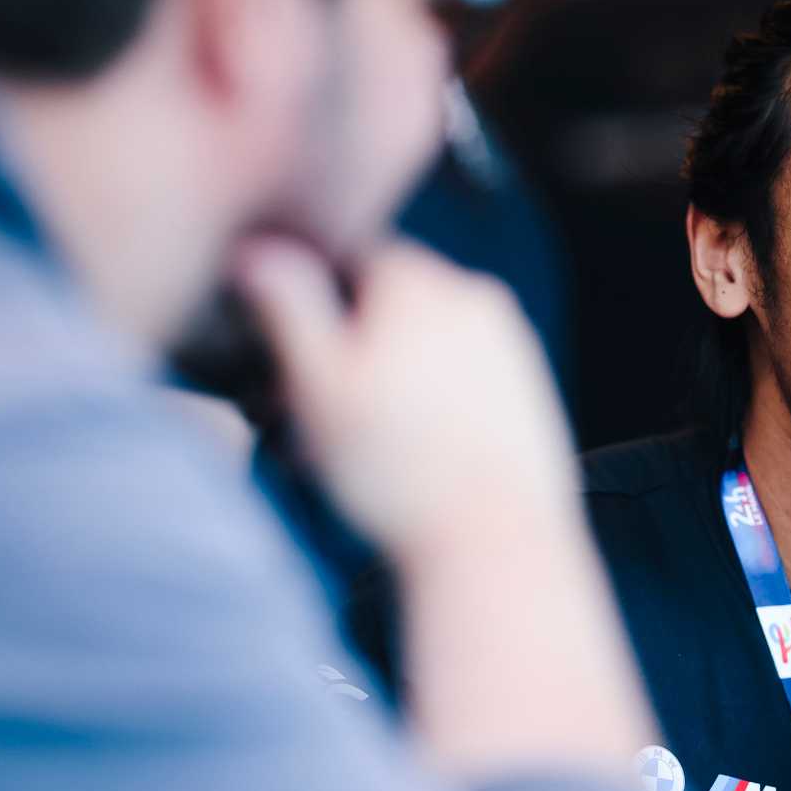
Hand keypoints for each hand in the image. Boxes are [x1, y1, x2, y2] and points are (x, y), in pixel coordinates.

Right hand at [236, 237, 575, 557]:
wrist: (495, 540)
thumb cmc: (396, 467)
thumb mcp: (317, 382)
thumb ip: (288, 304)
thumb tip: (260, 249)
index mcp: (419, 279)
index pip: (347, 260)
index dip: (308, 309)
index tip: (291, 364)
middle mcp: (474, 295)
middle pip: (390, 306)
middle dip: (350, 351)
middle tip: (316, 419)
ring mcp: (510, 344)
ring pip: (427, 348)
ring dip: (390, 383)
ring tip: (363, 449)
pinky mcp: (530, 392)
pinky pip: (464, 384)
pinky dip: (435, 408)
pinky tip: (415, 458)